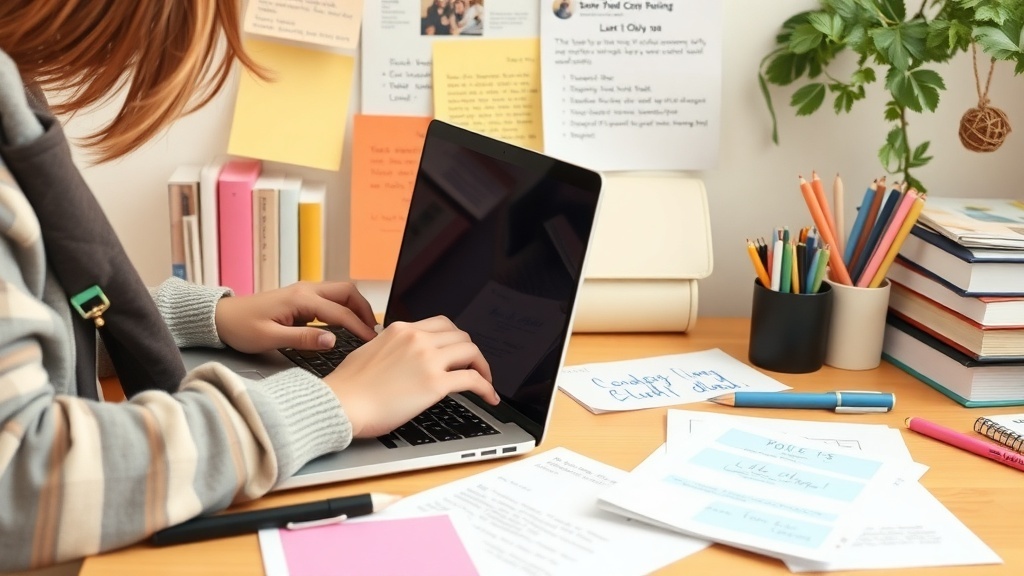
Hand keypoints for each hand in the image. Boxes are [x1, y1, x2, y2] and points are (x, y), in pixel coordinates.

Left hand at [215, 281, 377, 352]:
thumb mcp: (270, 338)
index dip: (359, 327)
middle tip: (373, 330)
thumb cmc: (241, 328)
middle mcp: (305, 290)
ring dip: (355, 306)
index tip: (372, 341)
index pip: (340, 312)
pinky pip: (330, 298)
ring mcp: (303, 291)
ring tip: (364, 327)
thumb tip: (333, 340)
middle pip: (347, 291)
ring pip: (340, 292)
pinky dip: (343, 308)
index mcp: (300, 299)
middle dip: (364, 309)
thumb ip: (303, 339)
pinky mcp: (300, 297)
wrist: (221, 317)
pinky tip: (346, 323)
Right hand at [325, 316, 497, 437]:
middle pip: (460, 335)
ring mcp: (428, 359)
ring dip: (482, 366)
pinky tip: (489, 397)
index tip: (459, 351)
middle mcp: (417, 339)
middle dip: (471, 352)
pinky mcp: (435, 384)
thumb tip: (399, 358)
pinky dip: (486, 387)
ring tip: (485, 380)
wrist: (340, 404)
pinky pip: (473, 379)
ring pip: (471, 351)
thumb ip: (390, 348)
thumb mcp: (368, 351)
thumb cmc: (347, 387)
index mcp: (401, 330)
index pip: (441, 324)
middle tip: (474, 366)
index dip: (455, 338)